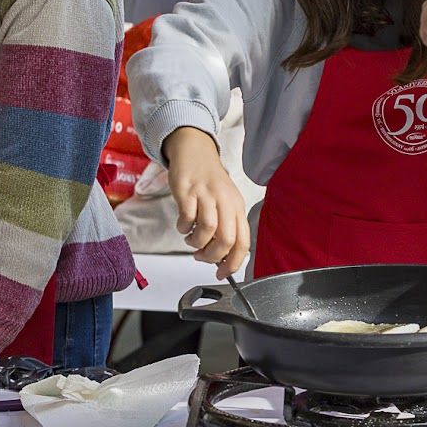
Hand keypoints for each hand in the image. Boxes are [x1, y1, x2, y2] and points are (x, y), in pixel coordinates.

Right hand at [163, 127, 250, 278]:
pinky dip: (183, 228)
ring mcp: (207, 195)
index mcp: (238, 208)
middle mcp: (226, 201)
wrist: (195, 152)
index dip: (233, 263)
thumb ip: (225, 228)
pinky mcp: (188, 191)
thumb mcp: (225, 204)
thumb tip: (221, 260)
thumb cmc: (210, 183)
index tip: (222, 274)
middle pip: (226, 240)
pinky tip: (183, 225)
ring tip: (191, 239)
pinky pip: (187, 218)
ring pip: (208, 230)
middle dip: (212, 257)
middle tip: (201, 257)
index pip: (243, 242)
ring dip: (196, 243)